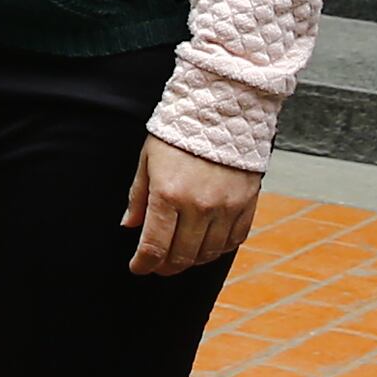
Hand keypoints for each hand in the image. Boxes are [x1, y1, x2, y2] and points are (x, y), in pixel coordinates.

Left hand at [120, 137, 262, 275]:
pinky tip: (207, 245)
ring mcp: (225, 207)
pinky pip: (233, 241)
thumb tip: (130, 225)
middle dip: (164, 267)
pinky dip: (218, 249)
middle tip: (157, 266)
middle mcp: (198, 206)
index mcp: (168, 194)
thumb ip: (138, 197)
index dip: (143, 264)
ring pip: (207, 254)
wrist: (221, 110)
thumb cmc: (179, 133)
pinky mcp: (246, 204)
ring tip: (180, 256)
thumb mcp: (148, 160)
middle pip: (180, 256)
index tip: (138, 267)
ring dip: (191, 261)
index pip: (154, 246)